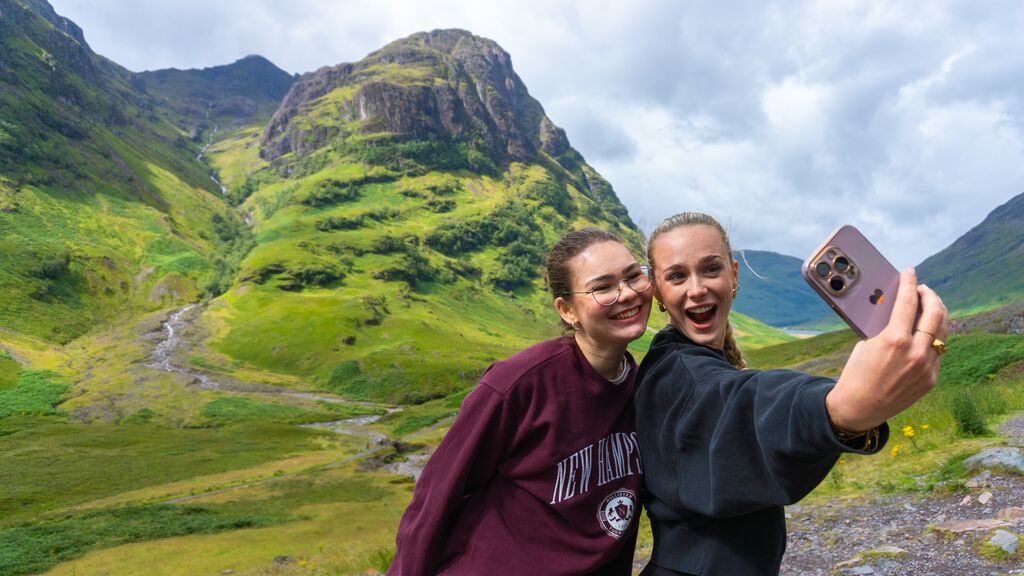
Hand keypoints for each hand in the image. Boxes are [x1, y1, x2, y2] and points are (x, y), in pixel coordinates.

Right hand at [826, 268, 948, 431]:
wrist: (859, 407)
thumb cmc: (857, 372)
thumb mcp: (867, 343)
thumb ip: (886, 325)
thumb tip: (898, 306)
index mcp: (894, 340)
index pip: (908, 302)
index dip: (909, 283)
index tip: (909, 272)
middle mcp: (915, 353)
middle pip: (935, 313)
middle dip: (930, 295)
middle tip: (923, 289)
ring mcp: (926, 367)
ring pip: (943, 331)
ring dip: (938, 314)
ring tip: (929, 306)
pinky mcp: (931, 379)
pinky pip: (937, 350)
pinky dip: (932, 337)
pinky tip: (926, 331)